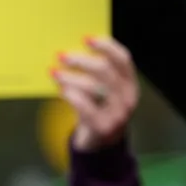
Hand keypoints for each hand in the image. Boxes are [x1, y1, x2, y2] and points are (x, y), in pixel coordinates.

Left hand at [53, 37, 138, 152]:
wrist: (100, 145)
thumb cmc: (98, 111)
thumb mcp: (102, 92)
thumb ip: (96, 75)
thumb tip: (72, 51)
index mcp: (130, 85)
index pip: (123, 59)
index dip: (106, 46)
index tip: (86, 39)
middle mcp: (128, 98)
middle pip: (106, 70)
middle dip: (81, 60)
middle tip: (62, 56)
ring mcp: (117, 114)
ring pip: (93, 87)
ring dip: (71, 76)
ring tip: (55, 73)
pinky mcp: (102, 127)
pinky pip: (85, 106)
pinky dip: (71, 94)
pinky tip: (61, 90)